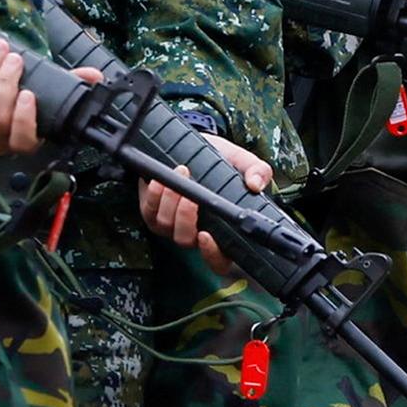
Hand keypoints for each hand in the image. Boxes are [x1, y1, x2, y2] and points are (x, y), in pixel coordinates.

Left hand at [141, 132, 271, 271]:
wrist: (195, 146)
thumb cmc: (221, 160)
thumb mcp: (243, 162)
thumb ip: (257, 171)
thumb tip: (256, 184)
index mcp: (220, 231)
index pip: (218, 260)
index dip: (212, 255)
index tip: (207, 236)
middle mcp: (194, 233)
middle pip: (186, 241)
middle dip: (185, 218)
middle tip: (191, 195)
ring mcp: (171, 225)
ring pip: (166, 226)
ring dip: (170, 201)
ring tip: (181, 173)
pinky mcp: (151, 212)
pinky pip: (149, 212)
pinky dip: (154, 196)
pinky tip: (160, 180)